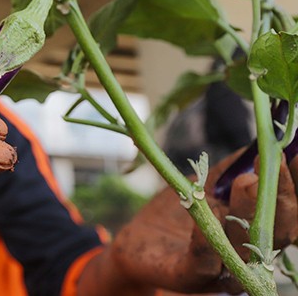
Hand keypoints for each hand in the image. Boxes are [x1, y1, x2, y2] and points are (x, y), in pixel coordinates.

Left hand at [107, 148, 297, 293]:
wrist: (138, 240)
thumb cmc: (178, 210)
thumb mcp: (206, 182)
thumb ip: (232, 168)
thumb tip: (262, 142)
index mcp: (258, 232)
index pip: (288, 213)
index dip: (294, 187)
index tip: (295, 156)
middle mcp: (247, 256)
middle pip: (279, 234)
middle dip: (281, 199)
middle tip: (273, 165)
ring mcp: (220, 270)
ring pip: (246, 249)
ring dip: (249, 213)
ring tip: (246, 181)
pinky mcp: (188, 277)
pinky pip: (205, 263)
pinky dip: (208, 239)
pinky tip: (208, 212)